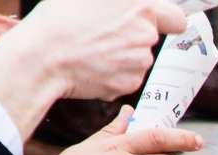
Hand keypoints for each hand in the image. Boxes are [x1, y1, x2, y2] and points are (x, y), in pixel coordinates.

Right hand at [0, 0, 184, 100]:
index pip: (176, 18)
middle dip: (132, 36)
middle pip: (150, 38)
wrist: (42, 56)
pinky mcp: (130, 83)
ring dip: (121, 55)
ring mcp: (140, 61)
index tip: (156, 23)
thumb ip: (117, 1)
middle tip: (102, 34)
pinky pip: (126, 77)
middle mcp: (146, 35)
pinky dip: (113, 73)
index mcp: (140, 6)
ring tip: (91, 48)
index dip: (165, 21)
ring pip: (138, 58)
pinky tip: (91, 64)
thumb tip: (127, 4)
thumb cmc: (57, 20)